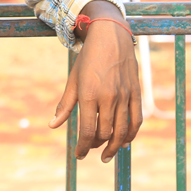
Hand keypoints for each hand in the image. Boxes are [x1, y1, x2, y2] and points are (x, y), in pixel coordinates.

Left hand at [49, 5, 141, 162]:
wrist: (110, 36)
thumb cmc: (88, 59)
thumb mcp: (73, 80)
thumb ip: (65, 105)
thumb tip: (53, 125)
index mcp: (89, 95)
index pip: (88, 131)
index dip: (83, 147)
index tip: (79, 154)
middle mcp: (108, 97)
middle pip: (105, 133)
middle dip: (96, 146)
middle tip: (91, 149)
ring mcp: (124, 95)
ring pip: (122, 131)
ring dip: (114, 146)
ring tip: (107, 154)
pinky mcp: (136, 92)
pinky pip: (137, 119)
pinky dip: (131, 134)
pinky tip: (124, 141)